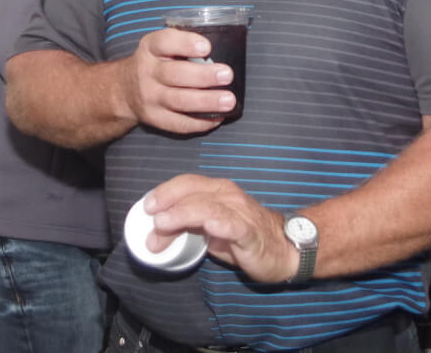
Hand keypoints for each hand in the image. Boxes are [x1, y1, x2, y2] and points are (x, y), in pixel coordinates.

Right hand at [119, 28, 236, 133]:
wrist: (125, 89)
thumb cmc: (156, 62)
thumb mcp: (161, 46)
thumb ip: (184, 46)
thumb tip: (222, 50)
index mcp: (151, 48)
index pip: (165, 42)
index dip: (186, 44)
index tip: (207, 47)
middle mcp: (147, 72)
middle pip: (175, 74)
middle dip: (203, 76)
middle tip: (227, 75)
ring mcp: (150, 97)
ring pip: (179, 101)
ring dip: (206, 101)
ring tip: (229, 101)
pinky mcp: (155, 118)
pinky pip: (179, 123)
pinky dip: (200, 122)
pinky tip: (218, 117)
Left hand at [144, 174, 297, 281]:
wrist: (283, 249)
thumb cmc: (244, 236)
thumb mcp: (211, 229)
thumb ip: (188, 225)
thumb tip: (157, 231)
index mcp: (217, 190)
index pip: (187, 183)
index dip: (165, 191)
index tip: (147, 205)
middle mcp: (227, 195)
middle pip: (193, 192)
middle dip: (168, 204)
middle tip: (150, 218)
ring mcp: (239, 212)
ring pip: (207, 207)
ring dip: (182, 214)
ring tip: (163, 224)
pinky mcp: (250, 232)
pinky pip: (234, 225)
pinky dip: (220, 224)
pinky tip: (209, 227)